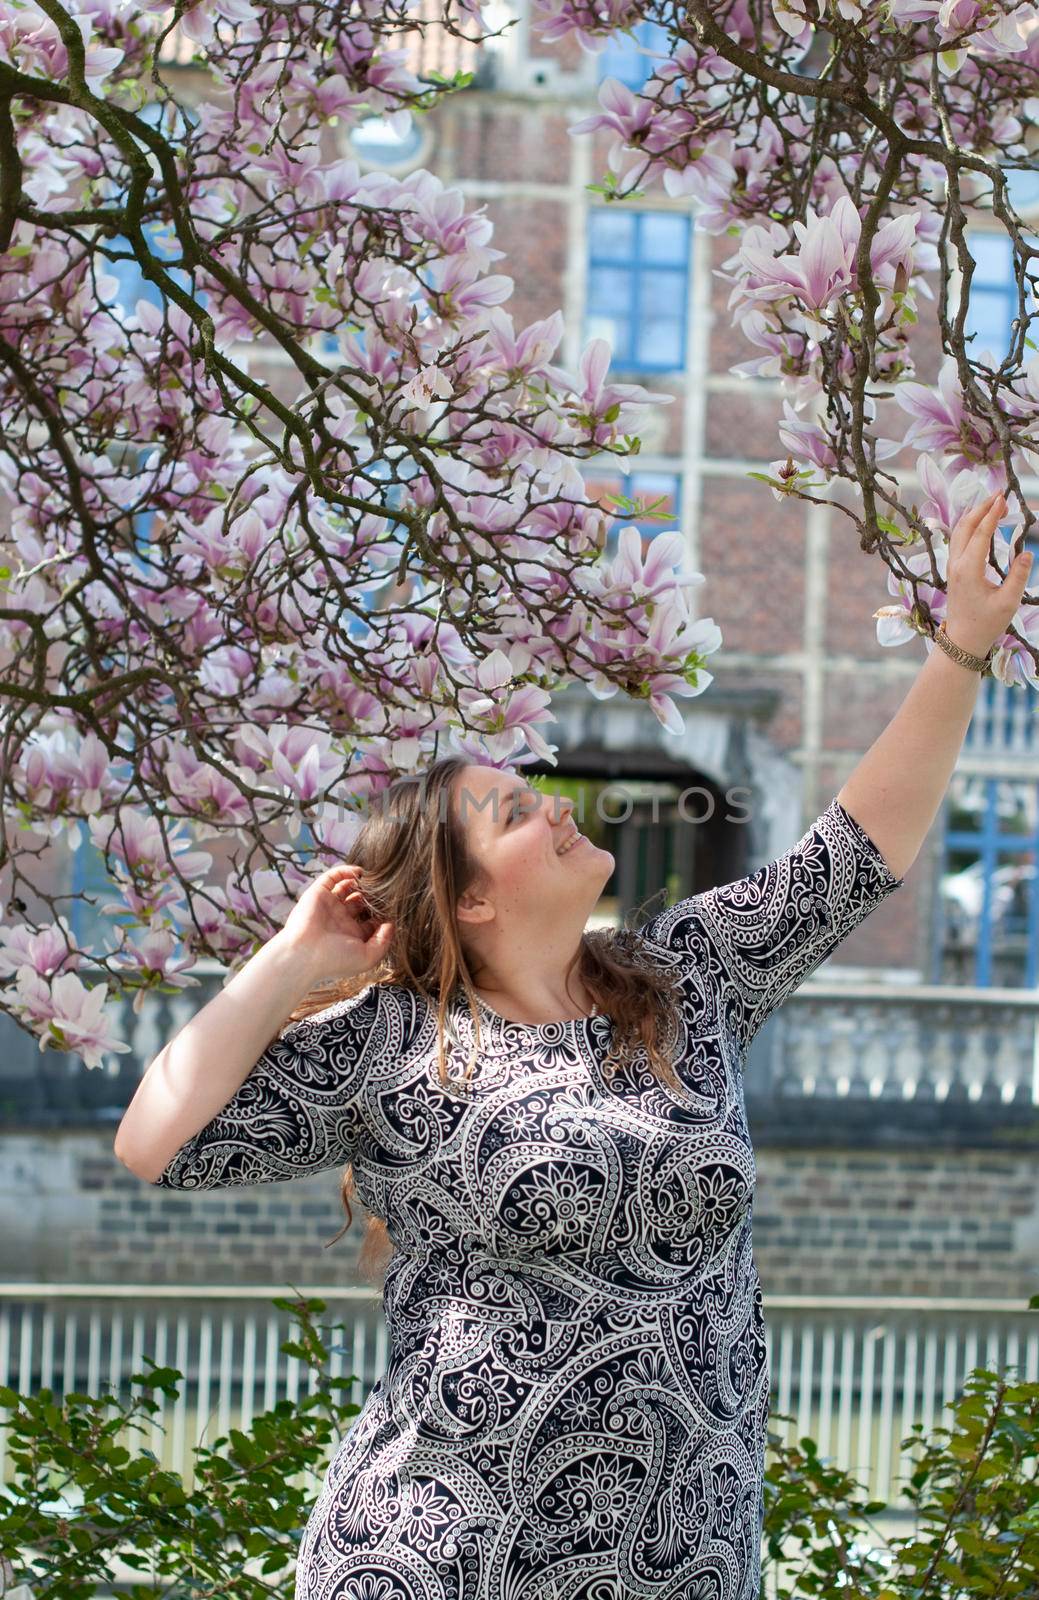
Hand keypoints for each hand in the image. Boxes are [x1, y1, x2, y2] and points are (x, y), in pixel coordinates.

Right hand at [278, 864, 393, 981]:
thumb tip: (391, 924)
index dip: (382, 912)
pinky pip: (332, 877)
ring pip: (346, 887)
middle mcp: (340, 919)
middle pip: (360, 901)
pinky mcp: (318, 893)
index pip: (370, 919)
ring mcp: (329, 905)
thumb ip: (383, 942)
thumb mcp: (368, 958)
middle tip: (385, 889)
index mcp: (351, 935)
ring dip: (360, 882)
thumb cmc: (335, 960)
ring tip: (373, 878)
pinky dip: (345, 871)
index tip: (395, 906)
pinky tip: (359, 871)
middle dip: (372, 895)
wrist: (304, 955)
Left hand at [944, 489, 1033, 658]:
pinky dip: (968, 526)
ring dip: (973, 515)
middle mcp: (957, 564)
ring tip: (991, 503)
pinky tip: (978, 521)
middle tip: (999, 494)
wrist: (962, 641)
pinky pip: (958, 541)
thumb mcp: (1008, 602)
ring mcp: (952, 567)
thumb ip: (1018, 576)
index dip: (992, 514)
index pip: (981, 533)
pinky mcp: (953, 571)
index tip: (1004, 497)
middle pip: (965, 526)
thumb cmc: (986, 624)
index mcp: (969, 570)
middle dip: (982, 508)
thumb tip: (1027, 552)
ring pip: (959, 532)